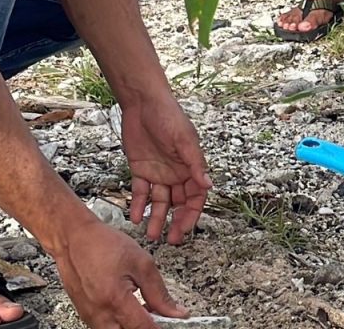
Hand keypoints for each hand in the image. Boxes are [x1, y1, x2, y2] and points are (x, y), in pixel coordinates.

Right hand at [54, 221, 189, 328]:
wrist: (73, 238)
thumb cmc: (102, 244)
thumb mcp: (141, 262)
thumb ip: (159, 292)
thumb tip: (175, 312)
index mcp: (115, 299)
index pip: (144, 328)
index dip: (162, 326)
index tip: (173, 321)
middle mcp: (99, 313)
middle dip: (145, 327)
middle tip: (158, 314)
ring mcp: (90, 316)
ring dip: (132, 325)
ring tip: (142, 308)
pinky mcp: (86, 315)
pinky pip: (106, 327)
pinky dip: (120, 323)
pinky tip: (128, 307)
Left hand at [121, 97, 212, 243]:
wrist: (142, 103)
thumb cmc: (169, 116)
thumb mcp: (184, 140)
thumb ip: (195, 164)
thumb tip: (208, 186)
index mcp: (190, 167)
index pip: (195, 197)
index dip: (191, 215)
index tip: (185, 230)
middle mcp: (176, 173)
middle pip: (178, 204)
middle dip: (175, 222)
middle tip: (170, 240)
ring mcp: (158, 173)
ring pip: (159, 202)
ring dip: (156, 218)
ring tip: (150, 234)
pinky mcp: (140, 170)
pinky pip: (140, 192)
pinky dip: (137, 205)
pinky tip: (134, 217)